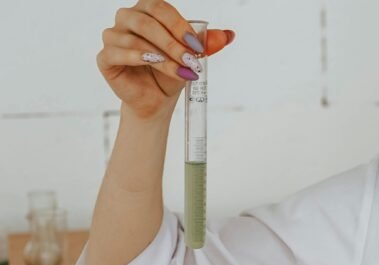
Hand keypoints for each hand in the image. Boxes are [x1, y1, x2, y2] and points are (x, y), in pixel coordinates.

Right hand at [98, 0, 235, 119]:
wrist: (157, 99)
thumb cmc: (171, 72)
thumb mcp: (191, 57)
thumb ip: (207, 44)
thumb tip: (229, 35)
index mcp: (146, 11)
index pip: (160, 8)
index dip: (179, 25)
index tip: (197, 47)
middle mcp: (126, 18)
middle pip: (146, 22)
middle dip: (172, 42)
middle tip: (191, 60)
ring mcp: (112, 36)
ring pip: (135, 40)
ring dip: (162, 56)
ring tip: (181, 71)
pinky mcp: (105, 57)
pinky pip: (117, 52)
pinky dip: (138, 58)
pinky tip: (153, 64)